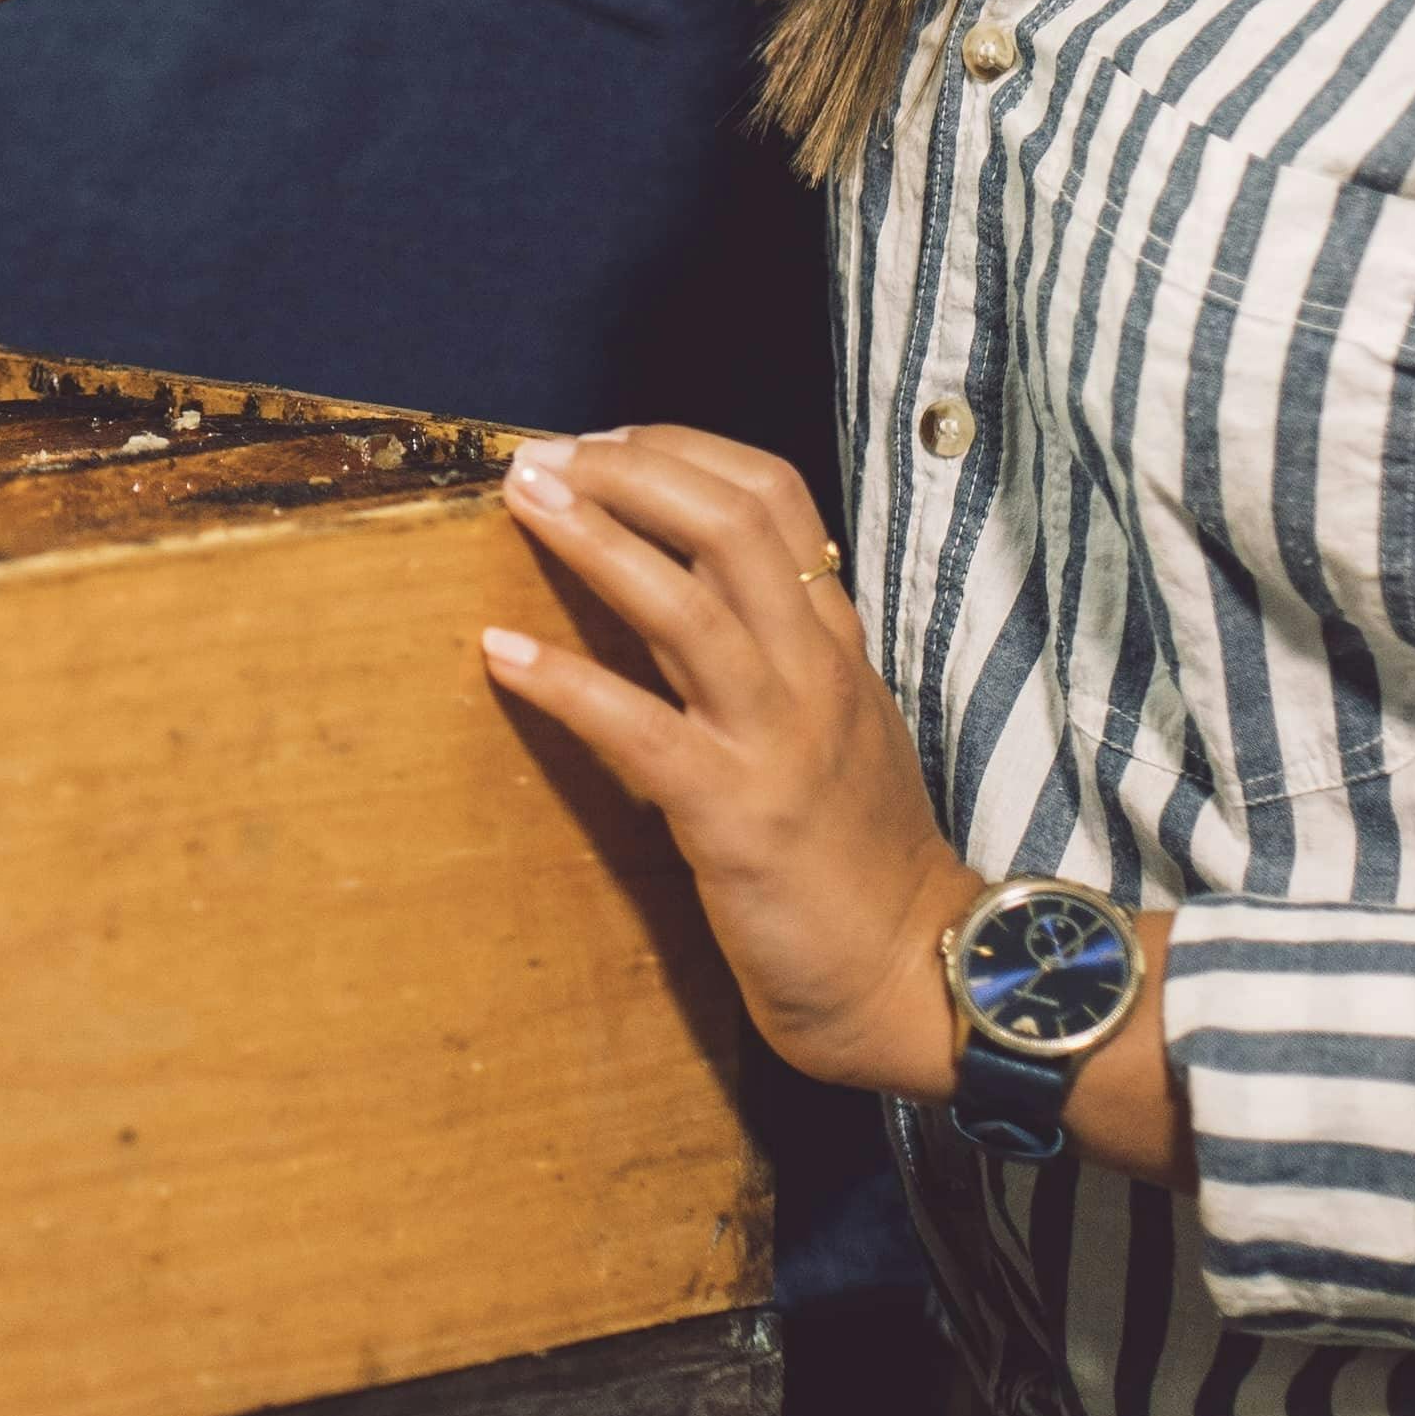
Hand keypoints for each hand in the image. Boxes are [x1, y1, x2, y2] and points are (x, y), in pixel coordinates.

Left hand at [475, 427, 974, 1093]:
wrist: (915, 975)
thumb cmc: (862, 860)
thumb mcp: (839, 729)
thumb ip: (777, 655)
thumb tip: (676, 587)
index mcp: (838, 645)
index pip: (775, 499)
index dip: (682, 451)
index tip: (604, 440)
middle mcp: (814, 674)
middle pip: (730, 523)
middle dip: (628, 470)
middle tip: (543, 456)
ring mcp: (777, 741)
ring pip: (685, 604)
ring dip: (592, 539)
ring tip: (521, 502)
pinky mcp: (734, 816)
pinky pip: (637, 727)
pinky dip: (563, 680)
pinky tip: (499, 652)